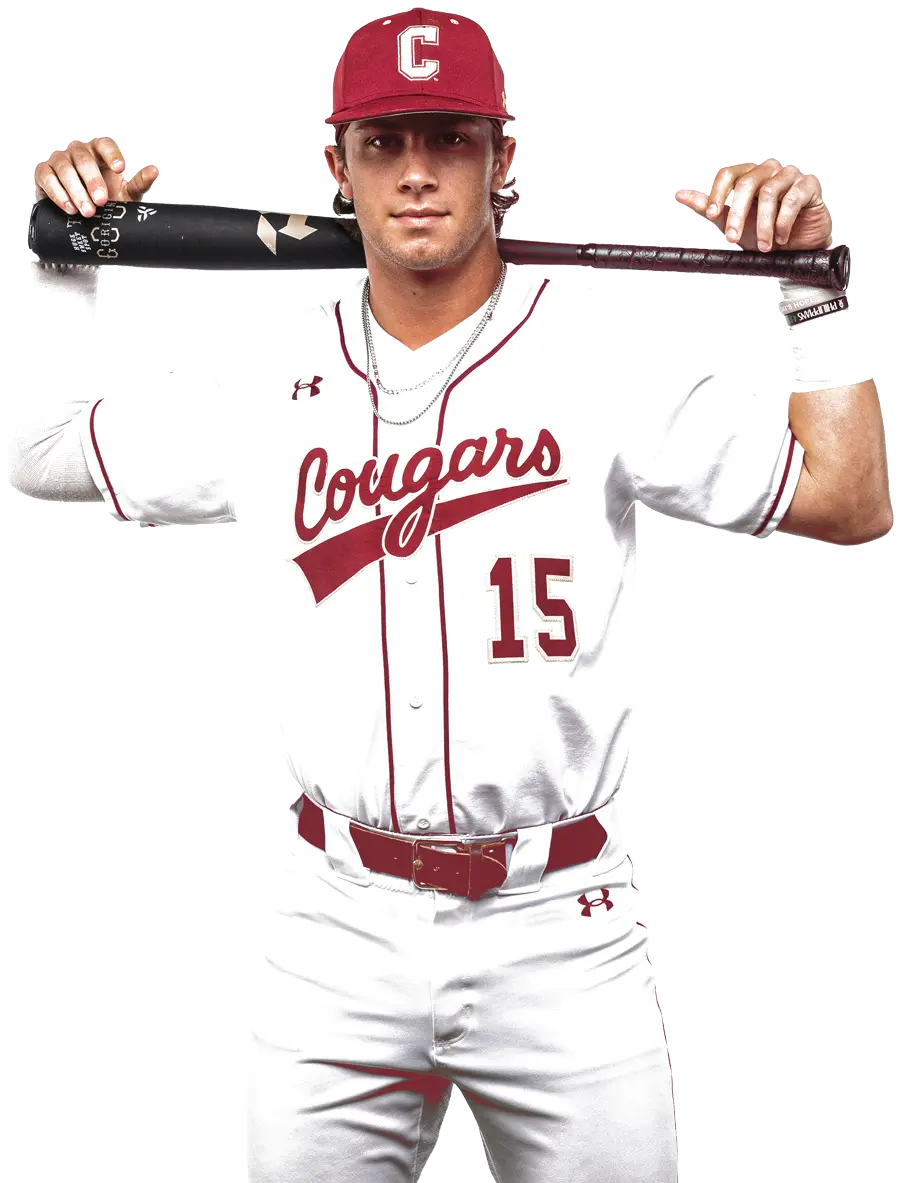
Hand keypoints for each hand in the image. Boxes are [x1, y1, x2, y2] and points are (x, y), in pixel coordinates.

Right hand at [33, 137, 158, 217]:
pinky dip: (57, 193)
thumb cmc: (106, 201)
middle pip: (84, 160)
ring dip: (76, 191)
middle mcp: (78, 152)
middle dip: (93, 181)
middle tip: (101, 202)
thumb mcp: (126, 195)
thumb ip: (139, 184)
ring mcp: (60, 160)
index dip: (112, 155)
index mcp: (100, 152)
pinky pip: (47, 177)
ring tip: (87, 211)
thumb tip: (154, 170)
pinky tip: (69, 207)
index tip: (120, 170)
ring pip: (65, 169)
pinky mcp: (44, 172)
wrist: (84, 218)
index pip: (105, 144)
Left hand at [674, 160, 832, 252]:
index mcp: (750, 176)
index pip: (729, 174)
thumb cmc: (767, 233)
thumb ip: (709, 208)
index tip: (711, 213)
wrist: (797, 248)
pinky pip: (791, 199)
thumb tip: (681, 195)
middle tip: (733, 238)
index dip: (718, 193)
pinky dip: (783, 223)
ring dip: (764, 225)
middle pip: (747, 183)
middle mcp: (769, 171)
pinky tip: (781, 237)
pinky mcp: (809, 185)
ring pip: (769, 193)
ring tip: (765, 245)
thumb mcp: (732, 223)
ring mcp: (790, 175)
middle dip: (737, 215)